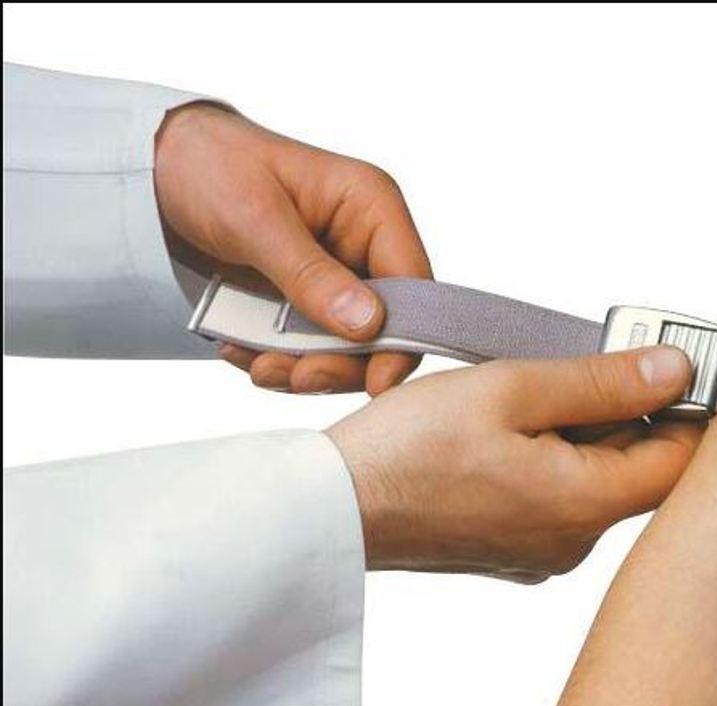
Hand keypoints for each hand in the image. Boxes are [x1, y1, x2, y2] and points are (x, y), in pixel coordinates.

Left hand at [154, 102, 431, 394]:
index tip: (376, 382)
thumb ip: (311, 275)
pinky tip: (241, 349)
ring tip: (259, 366)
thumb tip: (367, 324)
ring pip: (345, 345)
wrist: (158, 167)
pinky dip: (277, 359)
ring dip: (305, 366)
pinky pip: (306, 344)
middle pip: (383, 326)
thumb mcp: (256, 219)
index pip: (414, 285)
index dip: (403, 338)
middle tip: (299, 376)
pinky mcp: (304, 298)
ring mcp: (334, 275)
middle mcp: (363, 244)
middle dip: (342, 361)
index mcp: (371, 208)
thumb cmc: (211, 166)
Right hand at [327, 346, 701, 582]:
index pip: (682, 460)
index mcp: (584, 505)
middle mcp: (575, 541)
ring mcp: (544, 549)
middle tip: (583, 361)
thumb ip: (602, 380)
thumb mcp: (512, 390)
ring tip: (531, 393)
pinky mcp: (516, 546)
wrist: (334, 506)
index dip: (684, 405)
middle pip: (640, 469)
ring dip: (583, 429)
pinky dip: (552, 455)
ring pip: (598, 479)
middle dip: (625, 408)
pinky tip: (509, 429)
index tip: (659, 359)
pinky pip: (560, 496)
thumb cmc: (409, 448)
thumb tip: (676, 369)